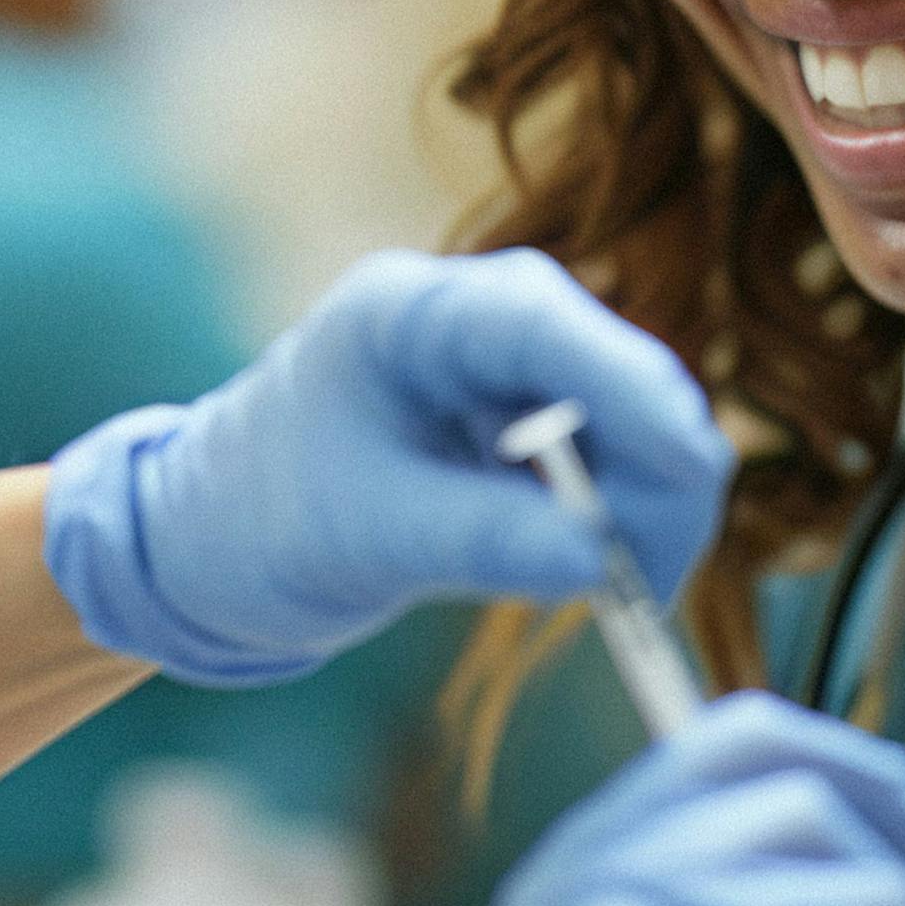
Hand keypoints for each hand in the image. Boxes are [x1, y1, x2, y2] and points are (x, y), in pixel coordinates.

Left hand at [41, 247, 730, 684]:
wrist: (213, 545)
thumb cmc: (261, 521)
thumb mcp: (367, 537)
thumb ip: (481, 540)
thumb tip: (597, 562)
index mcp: (410, 311)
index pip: (543, 326)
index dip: (628, 391)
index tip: (690, 467)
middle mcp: (475, 317)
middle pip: (615, 372)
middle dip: (651, 474)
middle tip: (645, 585)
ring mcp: (510, 366)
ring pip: (634, 421)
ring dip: (642, 506)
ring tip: (614, 594)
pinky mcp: (530, 419)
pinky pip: (616, 460)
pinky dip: (622, 518)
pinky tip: (595, 575)